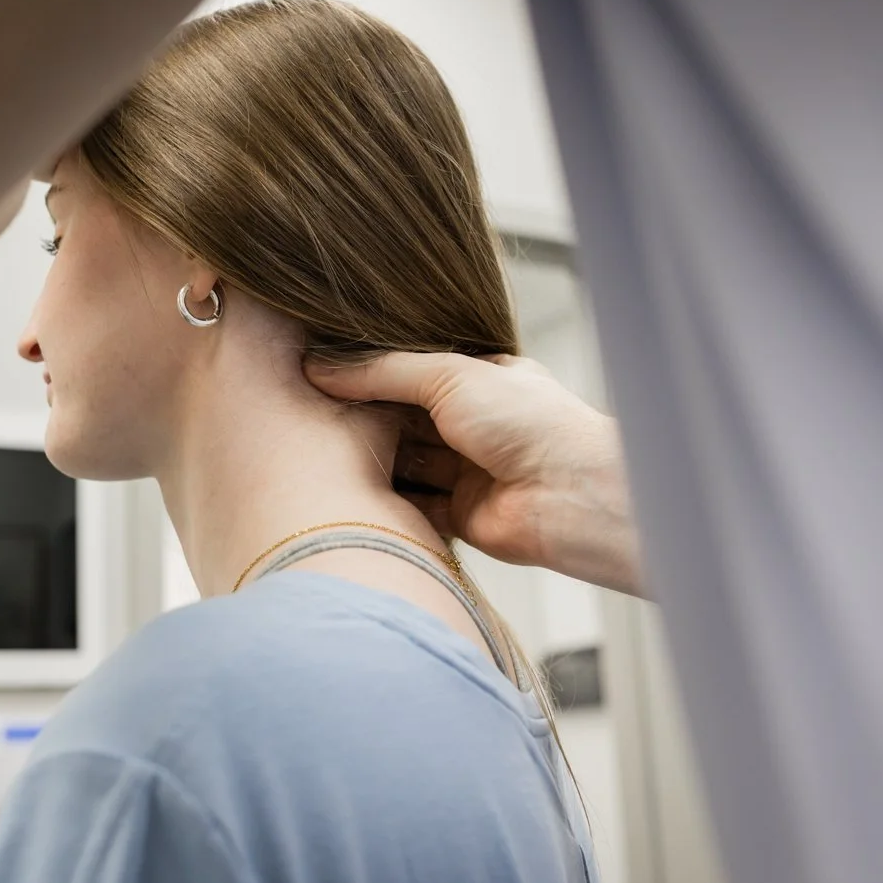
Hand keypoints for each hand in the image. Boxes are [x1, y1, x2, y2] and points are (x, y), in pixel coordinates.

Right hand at [308, 353, 643, 595]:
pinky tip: (350, 489)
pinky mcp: (463, 515)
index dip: (374, 374)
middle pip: (407, 419)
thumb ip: (383, 372)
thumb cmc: (527, 422)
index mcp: (484, 379)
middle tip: (314, 414)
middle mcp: (478, 424)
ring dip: (374, 458)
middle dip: (368, 418)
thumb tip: (322, 367)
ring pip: (408, 462)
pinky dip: (389, 499)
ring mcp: (471, 470)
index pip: (416, 372)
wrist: (568, 494)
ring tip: (321, 451)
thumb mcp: (449, 375)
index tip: (325, 373)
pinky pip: (416, 505)